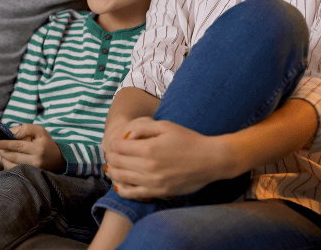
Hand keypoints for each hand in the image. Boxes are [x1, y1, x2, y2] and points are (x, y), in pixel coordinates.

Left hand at [0, 123, 65, 171]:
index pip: (18, 146)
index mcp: (38, 149)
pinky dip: (6, 164)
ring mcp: (32, 170)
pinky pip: (14, 170)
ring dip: (1, 158)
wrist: (57, 159)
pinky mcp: (29, 175)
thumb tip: (10, 134)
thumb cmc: (46, 142)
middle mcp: (35, 161)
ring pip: (12, 165)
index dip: (5, 144)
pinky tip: (2, 158)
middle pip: (13, 156)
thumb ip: (25, 129)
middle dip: (0, 151)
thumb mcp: (39, 131)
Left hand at [104, 118, 233, 199]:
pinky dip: (122, 189)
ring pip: (121, 178)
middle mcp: (148, 166)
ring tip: (111, 168)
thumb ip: (143, 127)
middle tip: (110, 155)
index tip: (115, 143)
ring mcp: (152, 182)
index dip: (113, 144)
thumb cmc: (189, 140)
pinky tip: (119, 185)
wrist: (211, 160)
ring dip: (112, 172)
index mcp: (148, 148)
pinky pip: (133, 194)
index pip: (119, 147)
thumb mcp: (166, 126)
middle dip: (110, 157)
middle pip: (117, 163)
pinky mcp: (159, 192)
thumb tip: (127, 136)